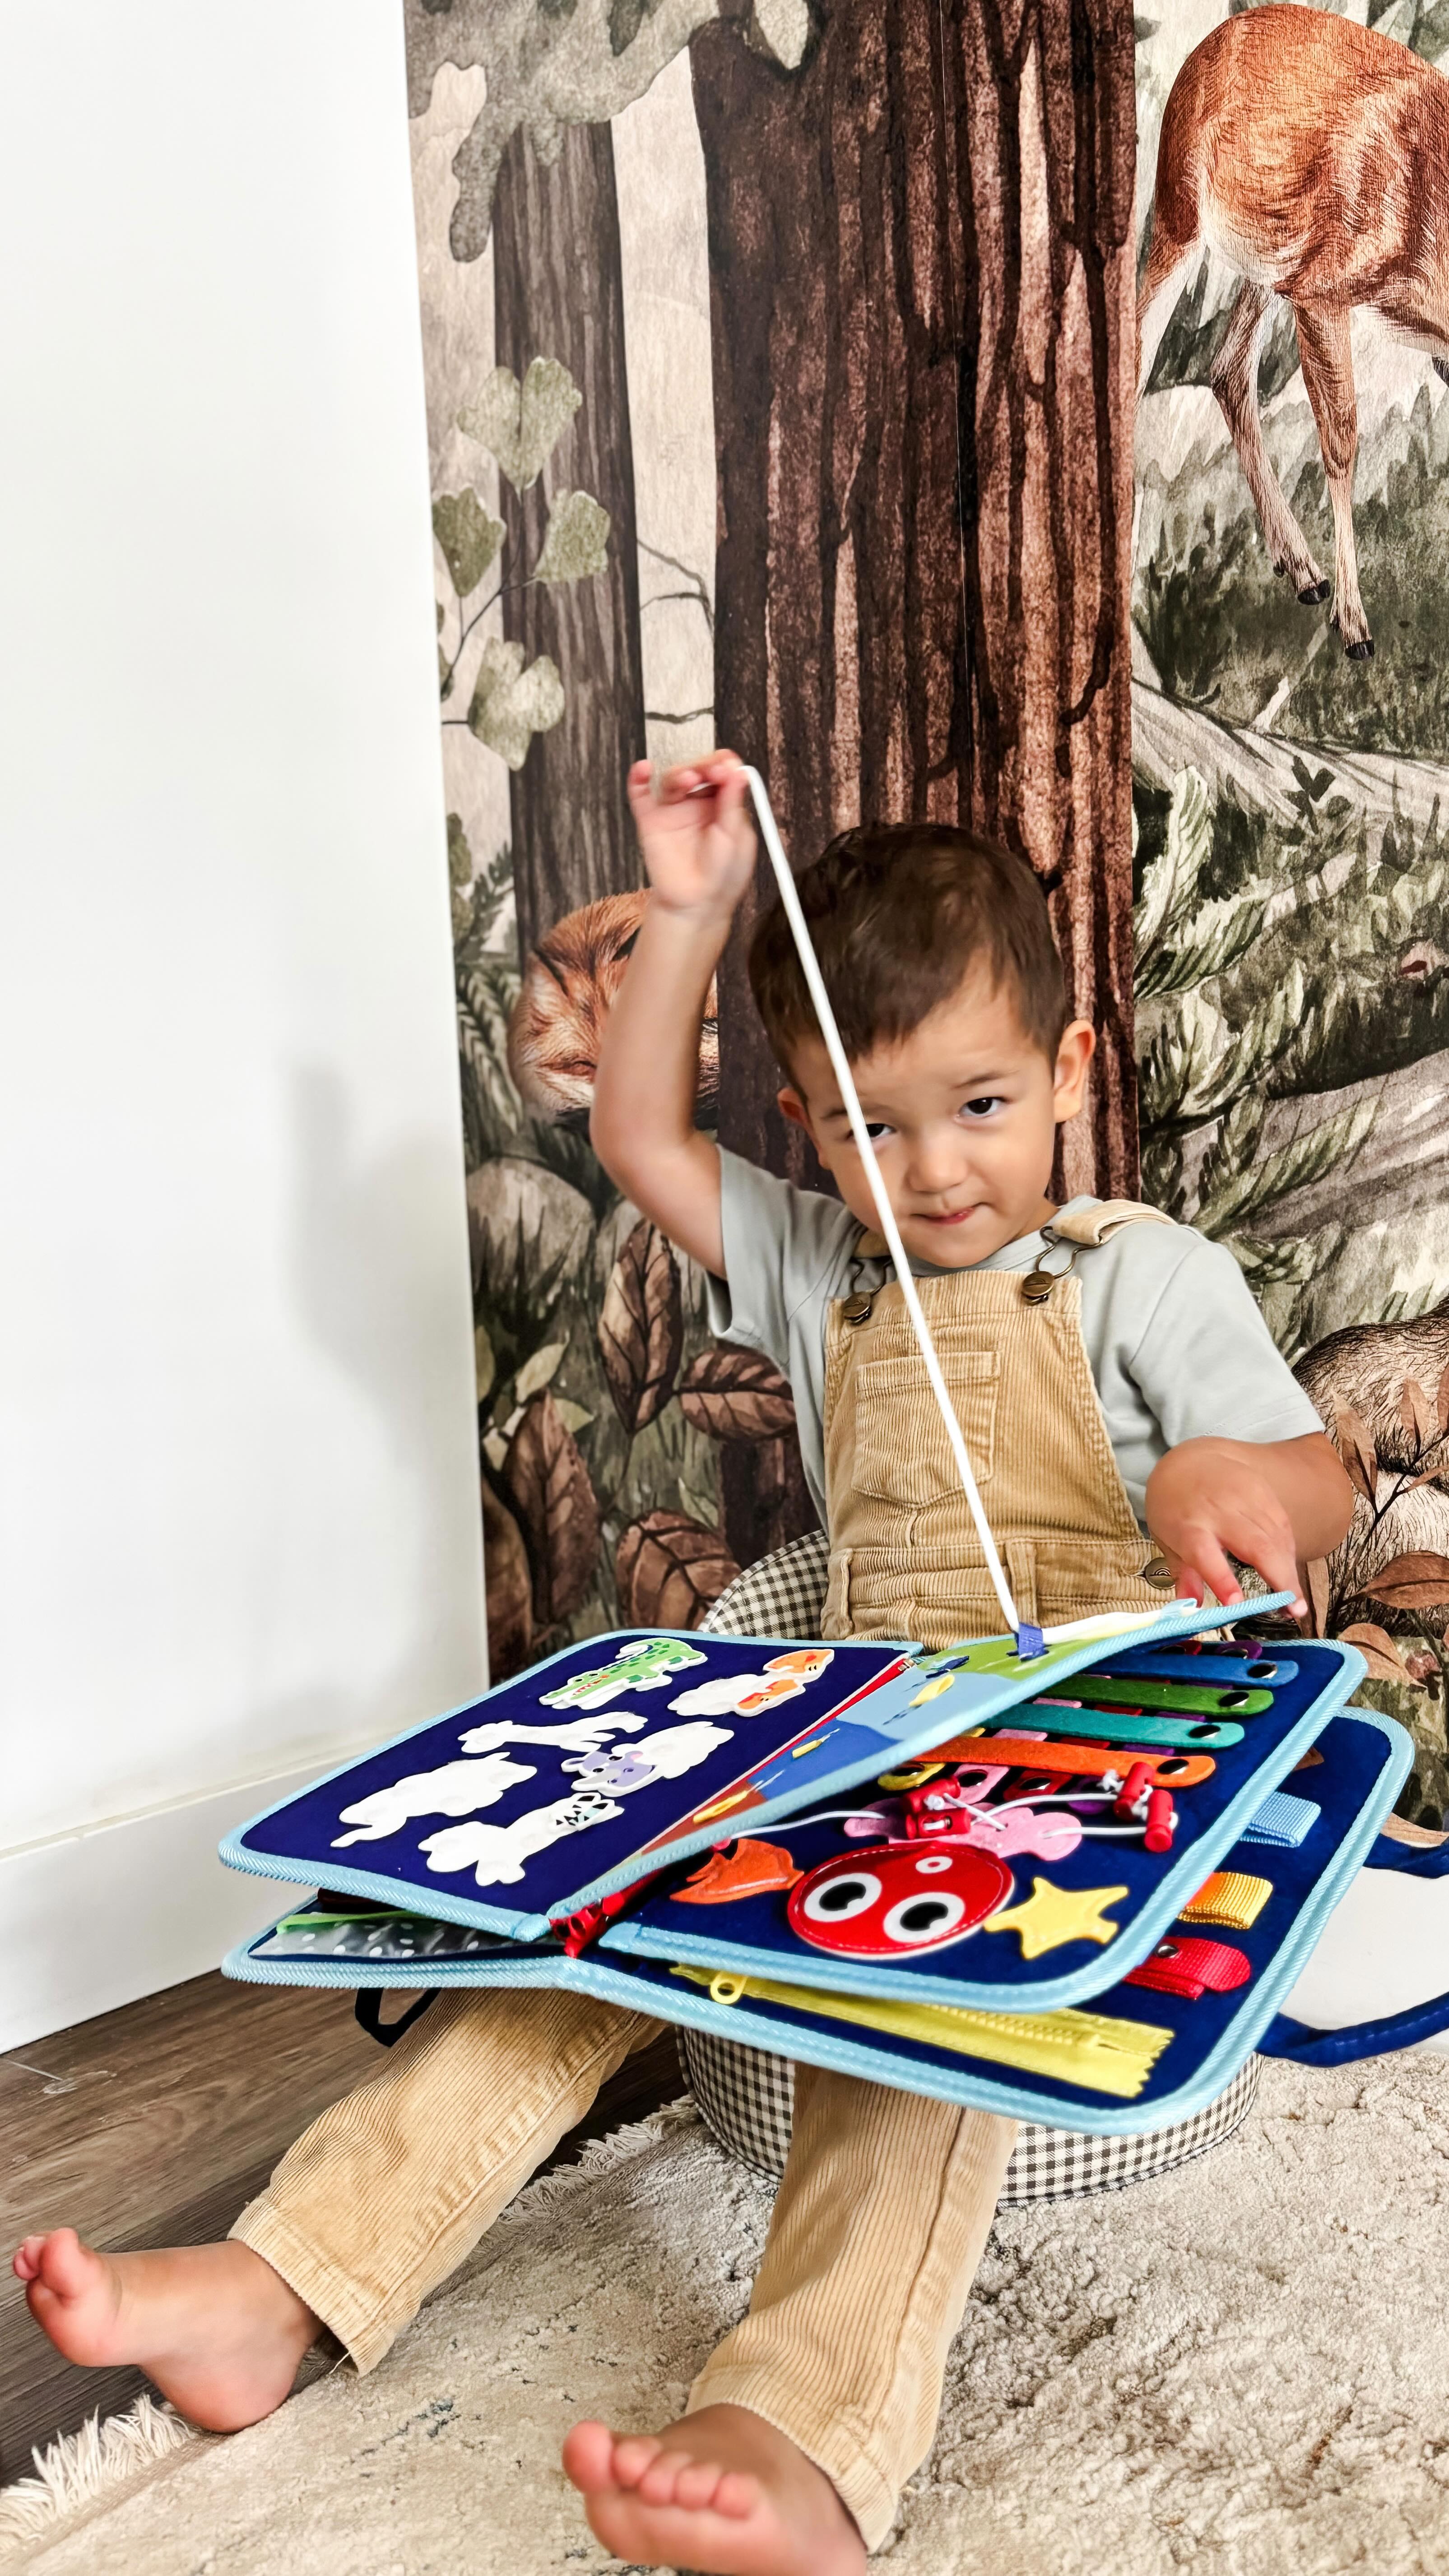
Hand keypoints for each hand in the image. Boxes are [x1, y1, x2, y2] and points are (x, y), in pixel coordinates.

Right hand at [627, 752, 756, 927]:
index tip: (726, 766)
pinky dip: (638, 779)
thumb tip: (739, 771)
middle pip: (696, 770)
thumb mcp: (736, 838)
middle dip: (703, 766)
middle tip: (710, 772)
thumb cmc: (722, 876)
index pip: (721, 773)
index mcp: (723, 805)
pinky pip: (641, 796)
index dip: (723, 765)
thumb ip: (733, 804)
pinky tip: (643, 769)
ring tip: (687, 779)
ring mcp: (673, 811)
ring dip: (679, 773)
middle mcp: (697, 804)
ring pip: (672, 780)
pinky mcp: (651, 821)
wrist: (697, 905)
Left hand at [1145, 1437, 1307, 1617]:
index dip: (1222, 1580)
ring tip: (1294, 1601)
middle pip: (1255, 1546)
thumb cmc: (1176, 1508)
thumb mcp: (1169, 1541)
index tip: (1236, 1605)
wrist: (1191, 1460)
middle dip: (1279, 1579)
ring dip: (1289, 1570)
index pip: (1205, 1555)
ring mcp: (1244, 1498)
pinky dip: (1289, 1551)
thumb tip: (1191, 1609)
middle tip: (1293, 1611)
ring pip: (1276, 1537)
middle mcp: (1218, 1511)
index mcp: (1188, 1527)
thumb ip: (1184, 1575)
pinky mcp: (1263, 1490)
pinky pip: (1283, 1524)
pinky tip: (1289, 1570)